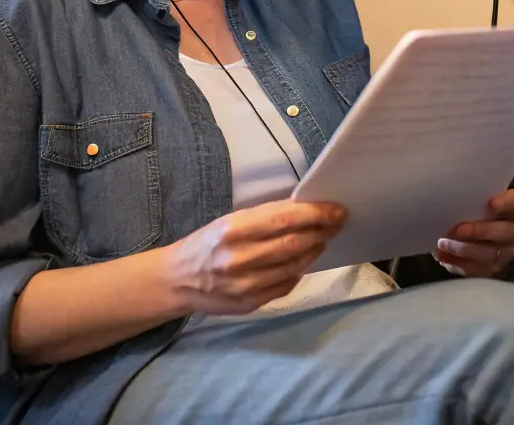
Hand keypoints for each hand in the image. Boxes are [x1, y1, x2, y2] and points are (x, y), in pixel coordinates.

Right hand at [162, 199, 346, 315]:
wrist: (176, 280)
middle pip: (294, 243)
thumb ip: (264, 218)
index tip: (337, 210)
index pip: (285, 219)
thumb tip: (304, 212)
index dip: (316, 214)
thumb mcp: (230, 220)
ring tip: (323, 239)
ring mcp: (245, 285)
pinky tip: (304, 260)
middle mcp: (239, 258)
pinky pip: (285, 285)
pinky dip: (299, 270)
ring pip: (294, 265)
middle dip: (322, 231)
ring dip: (315, 250)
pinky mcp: (249, 304)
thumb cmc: (207, 242)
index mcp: (234, 229)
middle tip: (337, 223)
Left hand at [433, 189, 513, 277]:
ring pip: (490, 254)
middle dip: (479, 232)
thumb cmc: (470, 204)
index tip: (491, 204)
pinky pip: (479, 270)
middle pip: (505, 233)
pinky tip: (443, 257)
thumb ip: (468, 195)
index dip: (506, 204)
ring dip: (464, 250)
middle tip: (457, 230)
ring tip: (443, 244)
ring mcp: (507, 251)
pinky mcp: (494, 267)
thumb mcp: (471, 196)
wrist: (467, 224)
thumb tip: (449, 195)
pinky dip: (459, 264)